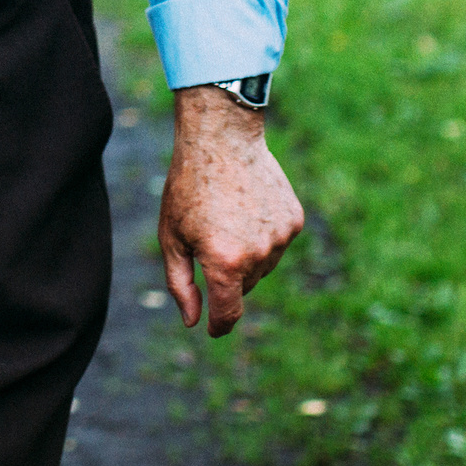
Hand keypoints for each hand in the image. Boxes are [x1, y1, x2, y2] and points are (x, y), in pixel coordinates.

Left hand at [157, 86, 303, 336]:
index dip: (219, 325)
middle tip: (208, 237)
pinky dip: (262, 234)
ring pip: (262, 266)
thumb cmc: (188, 186)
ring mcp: (281, 238)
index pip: (228, 314)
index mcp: (224, 263)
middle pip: (243, 287)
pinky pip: (277, 242)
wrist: (221, 137)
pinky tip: (246, 206)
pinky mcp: (294, 221)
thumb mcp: (171, 236)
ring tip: (226, 216)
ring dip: (245, 254)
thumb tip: (194, 321)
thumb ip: (181, 285)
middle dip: (225, 274)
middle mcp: (258, 255)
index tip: (213, 328)